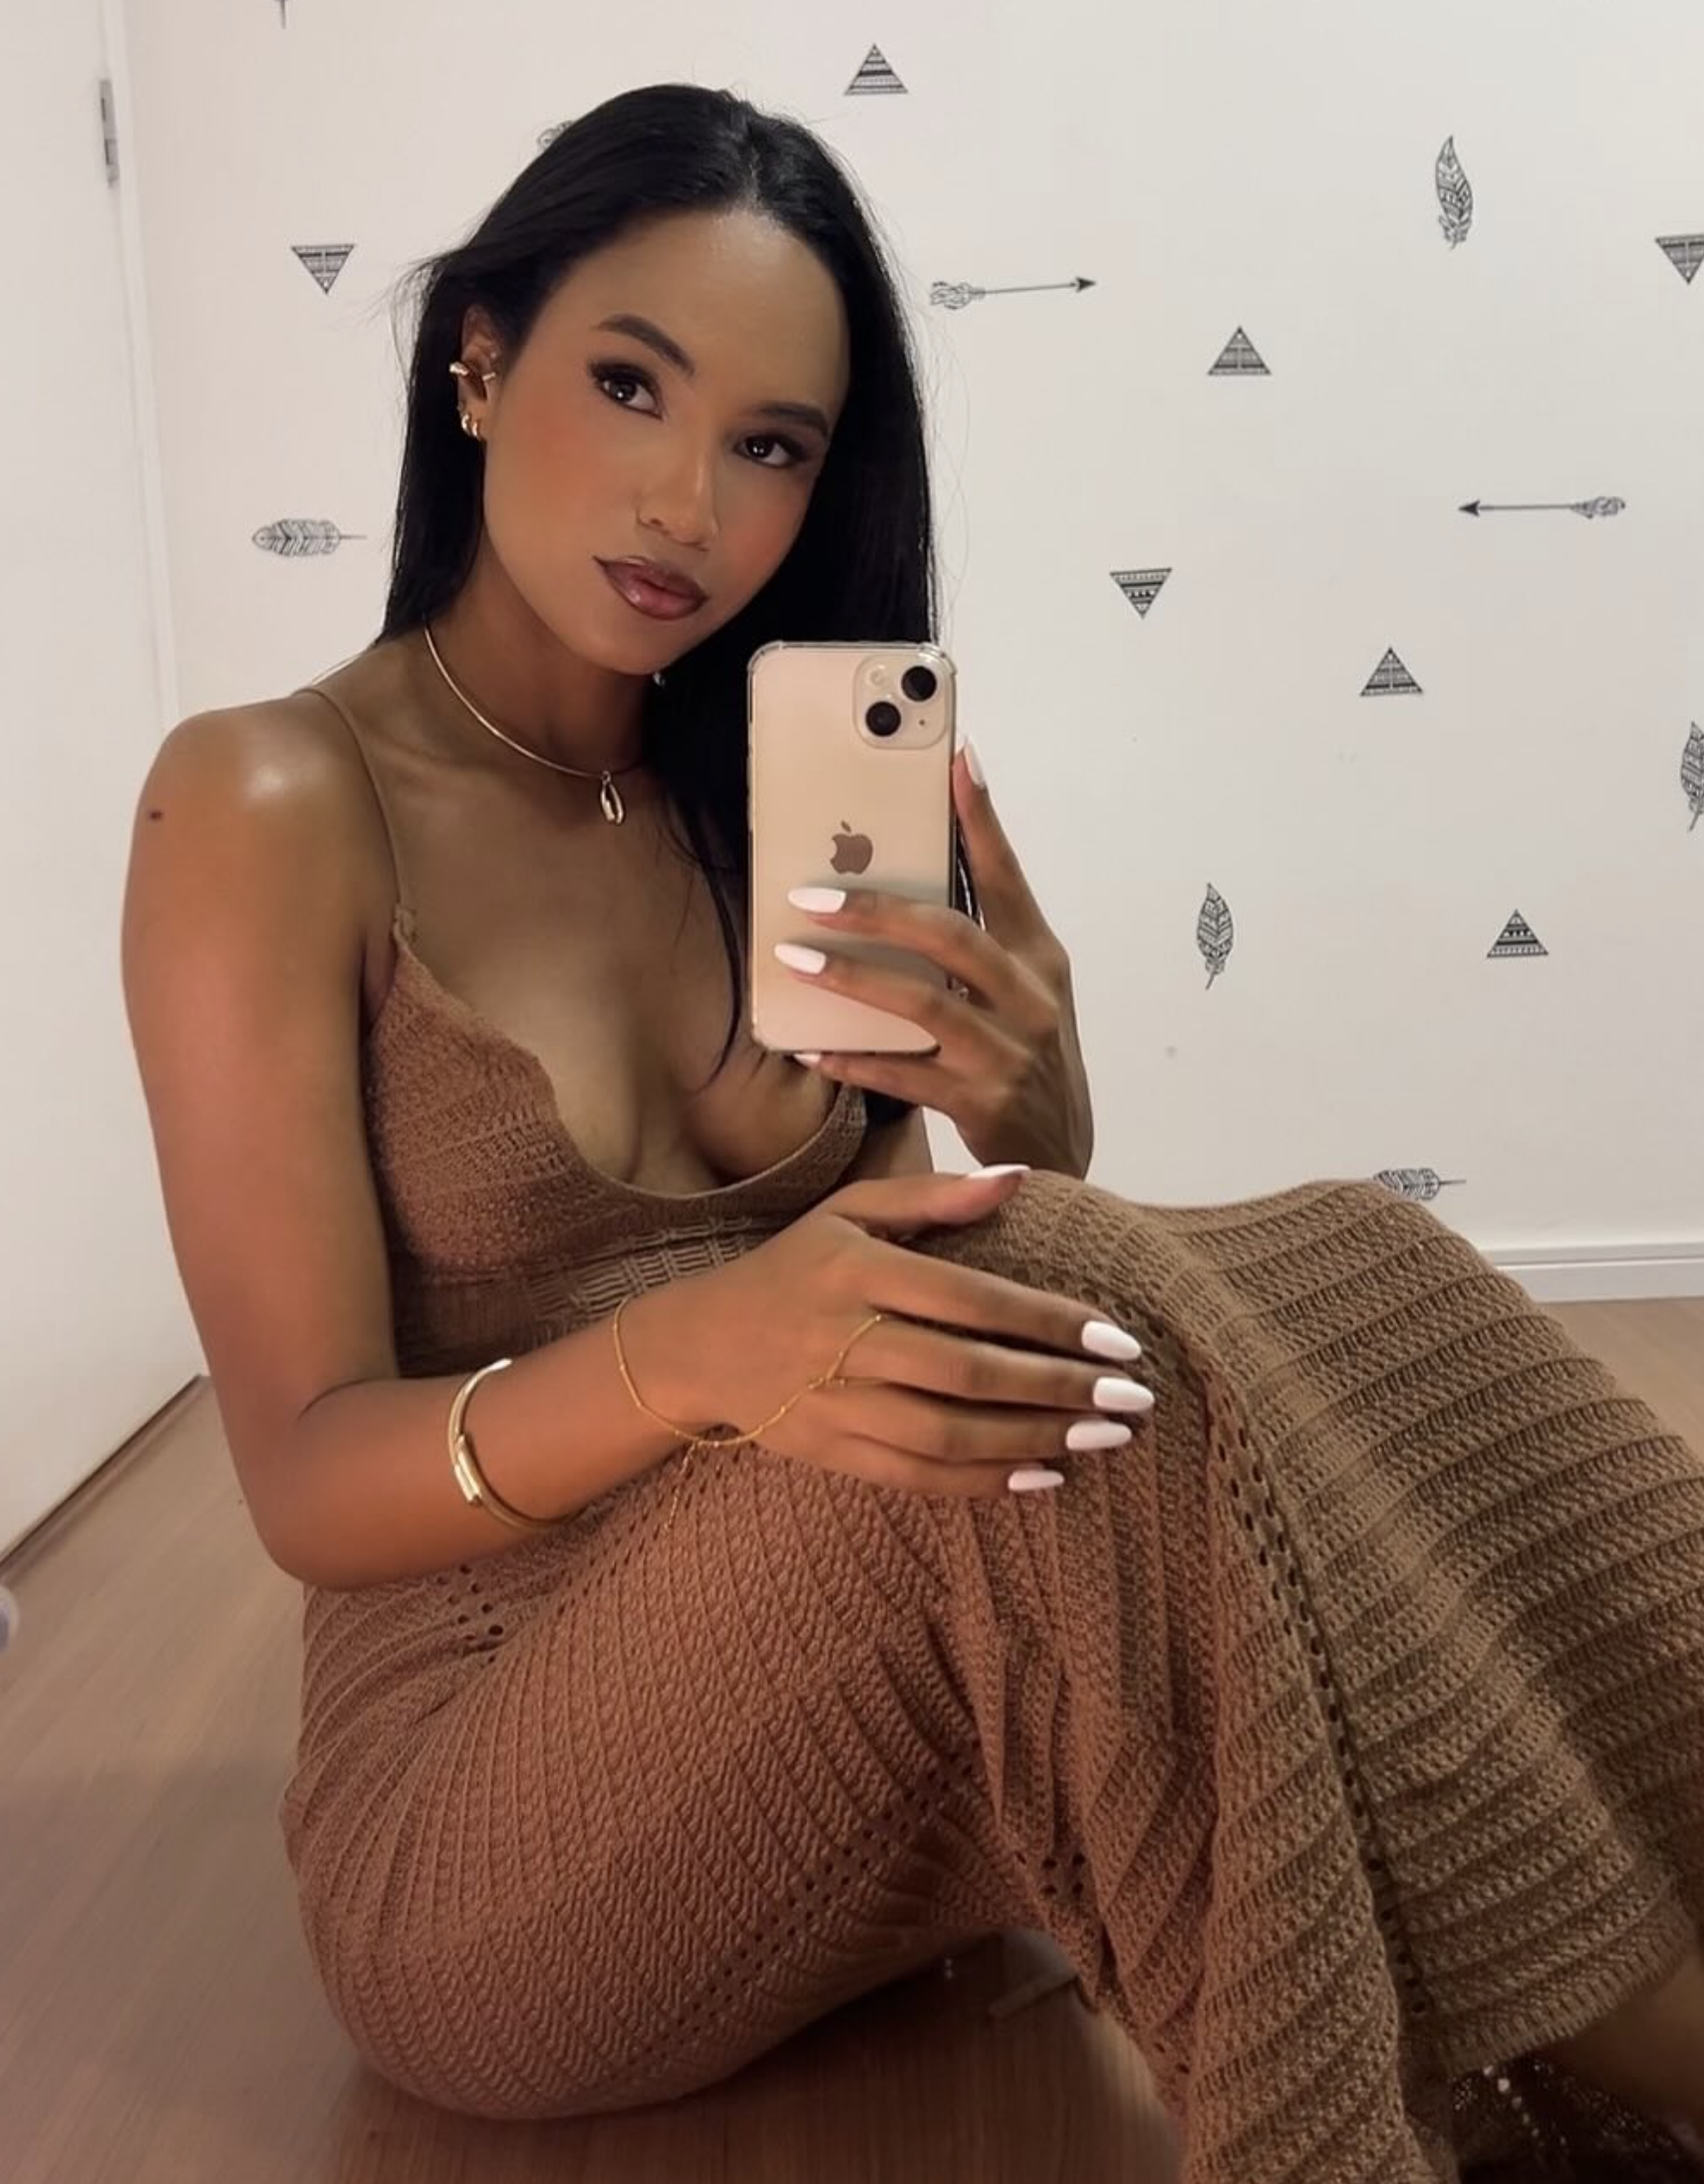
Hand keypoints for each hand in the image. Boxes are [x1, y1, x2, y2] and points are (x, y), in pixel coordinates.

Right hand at [650, 1167, 1154, 1499]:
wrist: (700, 1343)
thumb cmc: (794, 1268)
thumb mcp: (848, 1212)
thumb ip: (932, 1197)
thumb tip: (1018, 1178)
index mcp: (857, 1270)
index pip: (970, 1300)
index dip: (1048, 1321)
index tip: (1117, 1337)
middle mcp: (845, 1338)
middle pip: (967, 1374)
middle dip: (1059, 1388)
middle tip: (1132, 1398)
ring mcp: (835, 1402)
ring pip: (947, 1433)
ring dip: (1034, 1440)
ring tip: (1103, 1439)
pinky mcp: (831, 1451)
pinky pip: (917, 1476)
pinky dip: (984, 1481)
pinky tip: (1043, 1476)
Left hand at [778, 742, 1093, 1174]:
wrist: (1062, 1163)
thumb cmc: (1032, 1064)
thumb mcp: (1026, 996)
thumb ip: (983, 945)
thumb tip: (905, 893)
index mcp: (1042, 960)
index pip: (1009, 878)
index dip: (982, 820)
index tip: (956, 761)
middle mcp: (1032, 1000)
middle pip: (952, 937)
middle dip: (878, 911)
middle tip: (811, 896)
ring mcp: (1008, 1054)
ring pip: (924, 1004)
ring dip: (852, 980)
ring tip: (795, 960)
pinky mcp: (980, 1104)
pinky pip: (904, 1075)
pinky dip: (855, 1060)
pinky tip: (813, 1047)